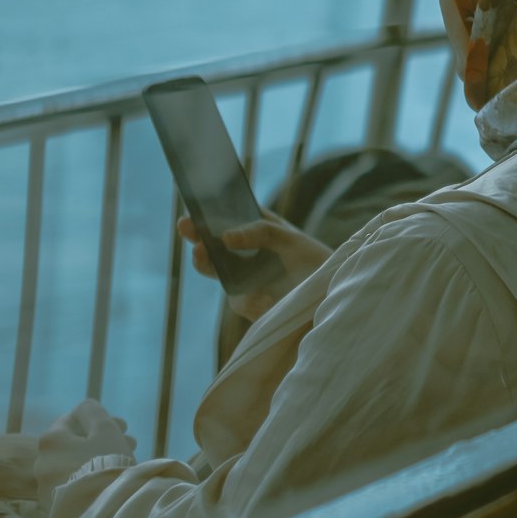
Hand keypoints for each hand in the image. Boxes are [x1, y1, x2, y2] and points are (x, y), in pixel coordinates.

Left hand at [34, 399, 135, 511]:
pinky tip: (110, 482)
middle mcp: (42, 464)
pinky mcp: (54, 511)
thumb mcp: (105, 429)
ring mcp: (46, 490)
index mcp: (50, 440)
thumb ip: (93, 411)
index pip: (73, 418)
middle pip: (74, 444)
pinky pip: (74, 486)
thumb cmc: (105, 466)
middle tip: (128, 443)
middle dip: (101, 440)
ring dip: (97, 459)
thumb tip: (84, 408)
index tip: (123, 425)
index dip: (100, 418)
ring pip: (75, 466)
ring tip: (123, 464)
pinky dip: (89, 479)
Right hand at [177, 209, 329, 320]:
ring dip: (207, 262)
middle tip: (186, 228)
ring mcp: (245, 280)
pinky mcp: (250, 303)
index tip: (191, 213)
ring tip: (201, 252)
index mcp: (255, 232)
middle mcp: (245, 255)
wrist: (330, 296)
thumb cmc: (312, 260)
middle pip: (214, 247)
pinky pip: (240, 299)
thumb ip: (259, 232)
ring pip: (218, 272)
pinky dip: (249, 298)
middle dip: (198, 237)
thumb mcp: (289, 238)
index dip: (206, 216)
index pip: (226, 221)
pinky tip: (266, 298)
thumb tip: (225, 238)